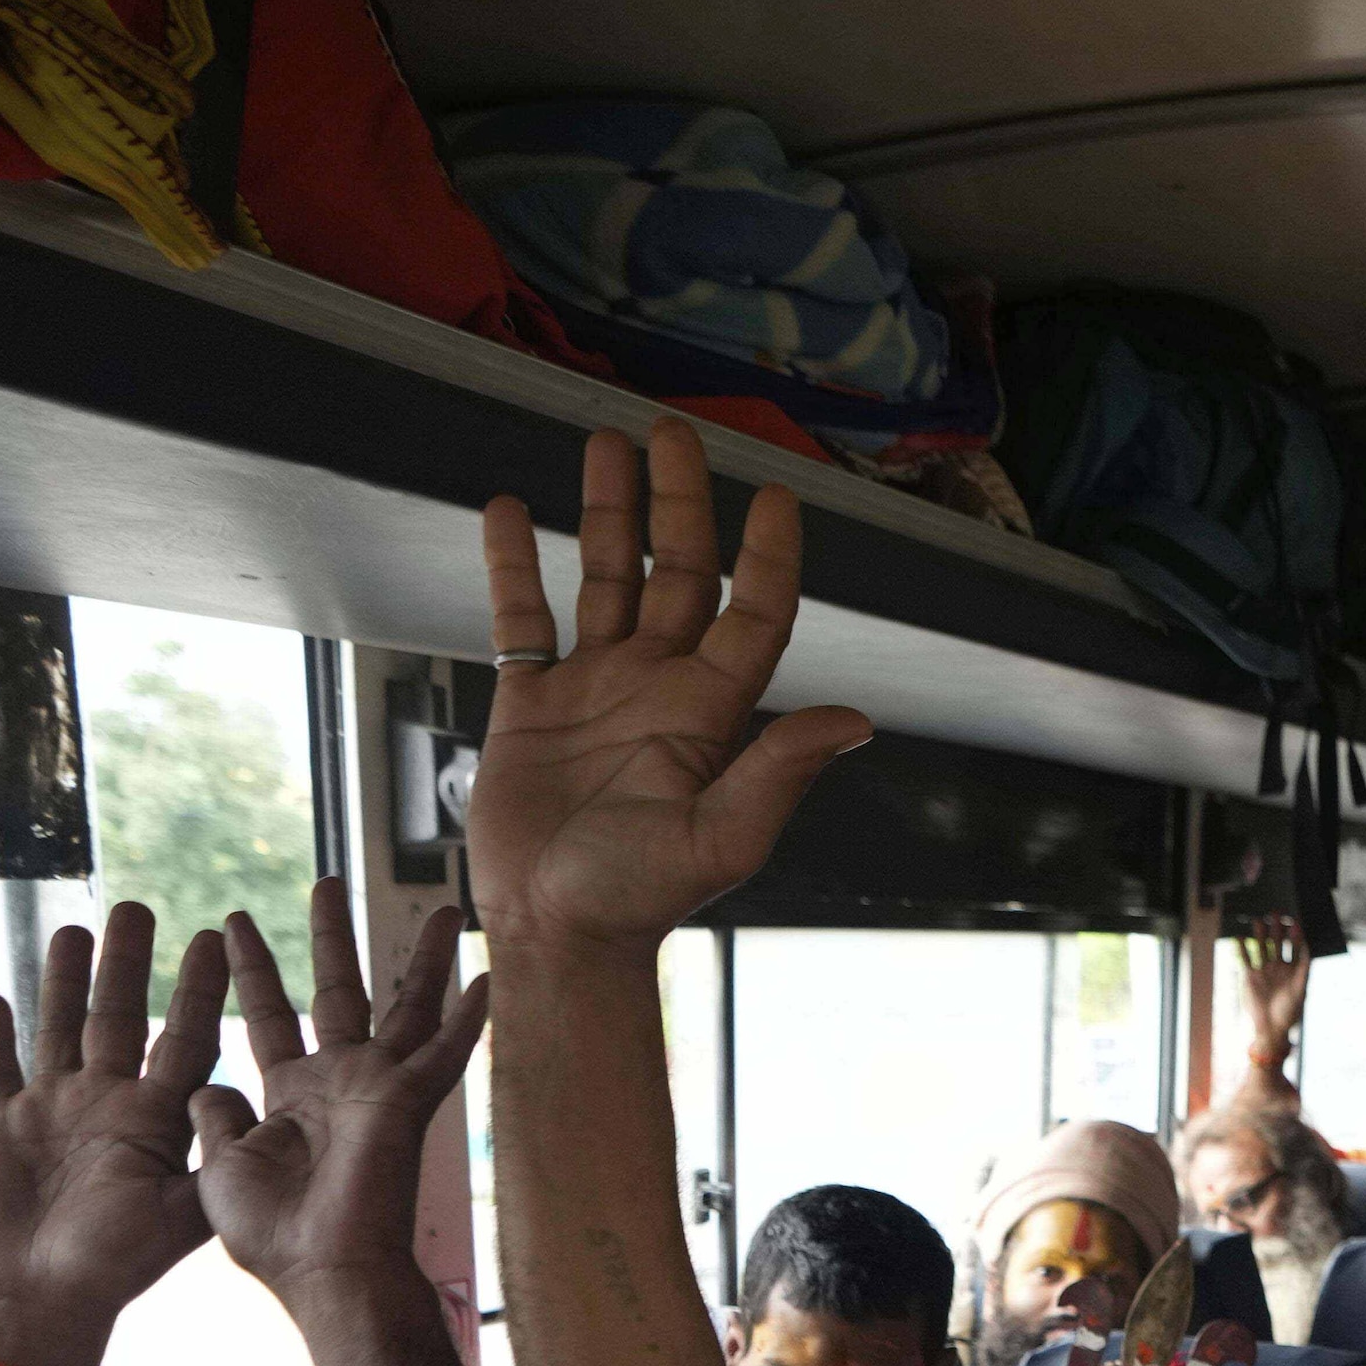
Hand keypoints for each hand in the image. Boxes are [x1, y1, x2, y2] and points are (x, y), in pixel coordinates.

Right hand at [0, 901, 235, 1365]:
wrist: (37, 1303)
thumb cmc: (115, 1268)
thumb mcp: (182, 1216)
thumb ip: (212, 1161)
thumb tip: (247, 1104)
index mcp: (155, 1122)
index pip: (183, 1042)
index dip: (197, 993)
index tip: (214, 939)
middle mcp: (106, 1105)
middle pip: (118, 1018)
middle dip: (128, 965)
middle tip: (138, 906)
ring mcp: (49, 1109)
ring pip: (57, 1027)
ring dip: (63, 979)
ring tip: (74, 928)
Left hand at [190, 888, 491, 1307]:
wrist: (324, 1272)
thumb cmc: (272, 1234)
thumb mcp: (220, 1164)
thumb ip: (215, 1116)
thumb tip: (204, 1083)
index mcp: (291, 1097)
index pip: (270, 1016)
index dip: (253, 971)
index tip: (232, 923)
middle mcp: (340, 1083)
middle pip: (339, 992)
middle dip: (332, 938)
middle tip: (326, 883)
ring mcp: (379, 1090)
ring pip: (404, 1007)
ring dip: (421, 959)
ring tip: (440, 910)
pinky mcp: (408, 1102)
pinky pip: (445, 1053)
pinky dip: (467, 1019)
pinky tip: (487, 980)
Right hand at [469, 420, 871, 957]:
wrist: (557, 932)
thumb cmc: (641, 898)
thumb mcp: (722, 838)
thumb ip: (779, 771)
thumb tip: (855, 722)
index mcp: (712, 713)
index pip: (752, 615)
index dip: (767, 559)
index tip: (776, 499)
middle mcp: (660, 687)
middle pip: (678, 573)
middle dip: (680, 504)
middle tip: (676, 433)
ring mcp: (596, 689)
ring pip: (605, 577)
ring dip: (608, 512)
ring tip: (606, 443)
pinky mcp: (533, 703)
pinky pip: (524, 617)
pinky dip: (514, 564)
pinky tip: (511, 509)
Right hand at [1240, 924, 1314, 1052]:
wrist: (1271, 1028)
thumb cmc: (1289, 1013)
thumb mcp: (1300, 992)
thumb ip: (1303, 972)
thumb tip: (1308, 951)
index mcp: (1293, 970)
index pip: (1295, 948)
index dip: (1295, 936)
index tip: (1295, 924)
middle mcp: (1279, 968)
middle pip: (1278, 943)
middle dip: (1277, 929)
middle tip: (1276, 914)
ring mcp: (1264, 971)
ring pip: (1262, 948)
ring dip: (1260, 935)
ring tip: (1258, 921)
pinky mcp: (1251, 977)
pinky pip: (1246, 959)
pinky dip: (1242, 949)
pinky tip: (1239, 937)